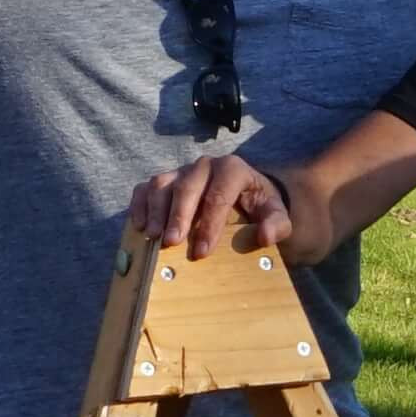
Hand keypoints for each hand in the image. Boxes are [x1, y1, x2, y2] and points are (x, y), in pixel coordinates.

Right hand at [128, 152, 292, 258]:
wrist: (246, 195)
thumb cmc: (260, 207)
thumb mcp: (277, 216)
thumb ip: (277, 225)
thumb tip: (264, 236)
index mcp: (232, 169)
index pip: (218, 195)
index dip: (209, 224)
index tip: (202, 251)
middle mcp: (204, 165)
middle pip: (187, 187)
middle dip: (178, 216)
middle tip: (171, 243)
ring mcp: (182, 171)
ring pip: (162, 184)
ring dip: (155, 210)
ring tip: (153, 237)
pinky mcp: (166, 181)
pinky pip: (145, 188)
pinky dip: (139, 205)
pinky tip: (139, 226)